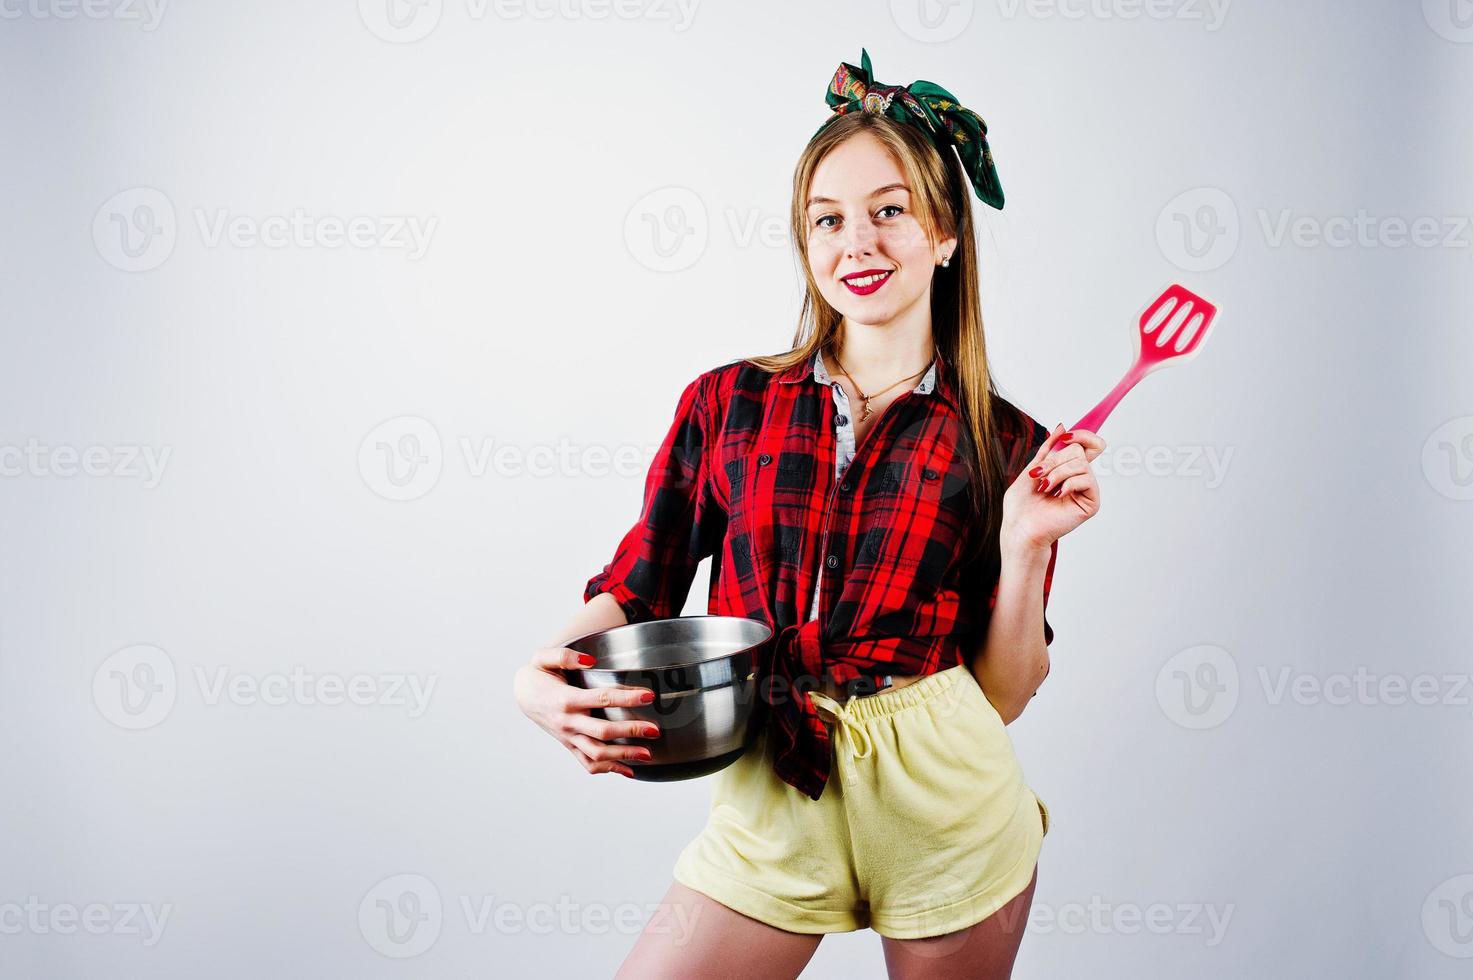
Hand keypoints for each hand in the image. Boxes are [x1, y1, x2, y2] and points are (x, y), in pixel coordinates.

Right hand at [513, 646, 661, 777]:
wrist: (523, 696)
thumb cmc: (537, 675)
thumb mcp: (543, 657)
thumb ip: (565, 656)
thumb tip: (590, 661)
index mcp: (566, 699)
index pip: (602, 699)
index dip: (627, 698)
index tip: (649, 696)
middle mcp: (568, 722)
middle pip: (603, 732)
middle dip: (631, 732)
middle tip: (655, 730)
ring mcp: (568, 737)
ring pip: (597, 753)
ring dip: (623, 756)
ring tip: (648, 754)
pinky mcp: (569, 745)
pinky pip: (588, 763)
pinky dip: (609, 769)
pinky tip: (629, 770)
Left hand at [1000, 423, 1104, 552]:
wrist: (1019, 526)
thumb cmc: (1022, 504)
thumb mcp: (1032, 467)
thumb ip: (1049, 448)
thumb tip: (1063, 426)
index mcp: (1067, 469)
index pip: (1088, 444)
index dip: (1082, 435)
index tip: (1065, 437)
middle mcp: (1079, 478)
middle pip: (1079, 450)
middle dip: (1054, 461)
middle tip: (1039, 476)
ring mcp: (1086, 490)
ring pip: (1080, 463)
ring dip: (1056, 473)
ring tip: (1045, 488)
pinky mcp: (1091, 503)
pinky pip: (1086, 479)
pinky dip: (1067, 484)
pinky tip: (1057, 495)